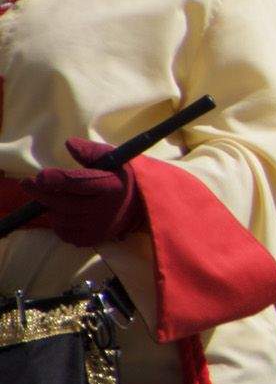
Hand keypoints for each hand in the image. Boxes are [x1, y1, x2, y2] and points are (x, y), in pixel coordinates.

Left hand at [22, 139, 142, 245]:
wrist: (140, 204)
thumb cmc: (119, 176)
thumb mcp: (111, 158)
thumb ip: (90, 151)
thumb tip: (69, 144)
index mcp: (111, 186)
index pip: (78, 184)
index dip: (56, 180)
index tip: (39, 176)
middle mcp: (106, 209)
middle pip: (63, 203)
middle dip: (41, 193)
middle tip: (27, 183)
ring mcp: (100, 227)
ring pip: (61, 219)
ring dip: (50, 207)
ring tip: (49, 197)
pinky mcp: (94, 239)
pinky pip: (65, 234)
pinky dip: (57, 223)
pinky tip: (60, 213)